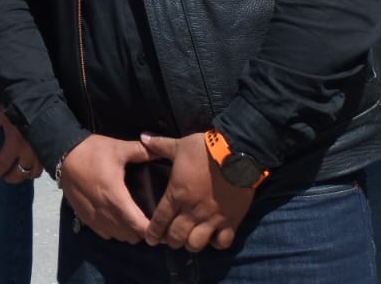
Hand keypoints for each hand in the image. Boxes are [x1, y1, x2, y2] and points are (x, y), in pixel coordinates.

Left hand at [0, 105, 39, 182]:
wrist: (43, 102)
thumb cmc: (20, 107)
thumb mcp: (0, 114)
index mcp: (14, 144)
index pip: (3, 163)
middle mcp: (28, 153)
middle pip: (21, 172)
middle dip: (13, 177)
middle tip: (8, 179)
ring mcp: (41, 153)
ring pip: (35, 171)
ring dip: (27, 174)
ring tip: (23, 174)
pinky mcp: (51, 149)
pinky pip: (45, 165)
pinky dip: (39, 168)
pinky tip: (37, 166)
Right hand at [56, 135, 151, 242]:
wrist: (62, 155)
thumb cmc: (92, 152)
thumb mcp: (118, 148)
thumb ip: (141, 151)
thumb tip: (161, 151)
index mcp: (116, 197)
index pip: (138, 225)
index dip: (152, 229)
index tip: (161, 224)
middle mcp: (105, 212)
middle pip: (131, 235)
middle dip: (143, 231)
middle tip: (150, 219)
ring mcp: (93, 217)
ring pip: (118, 237)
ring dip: (128, 232)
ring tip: (134, 219)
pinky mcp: (84, 217)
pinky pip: (105, 234)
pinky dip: (114, 231)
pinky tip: (117, 218)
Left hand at [139, 132, 253, 251]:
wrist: (237, 153)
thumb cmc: (205, 149)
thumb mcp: (179, 145)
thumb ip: (159, 145)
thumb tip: (143, 136)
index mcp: (176, 194)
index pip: (160, 220)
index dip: (153, 232)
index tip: (149, 239)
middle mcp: (192, 211)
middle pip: (176, 237)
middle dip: (170, 241)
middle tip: (169, 240)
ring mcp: (212, 218)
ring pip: (196, 244)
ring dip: (191, 244)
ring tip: (190, 240)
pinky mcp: (231, 221)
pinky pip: (222, 242)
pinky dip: (216, 243)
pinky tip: (213, 238)